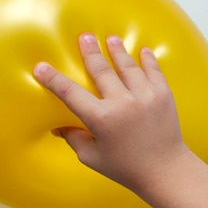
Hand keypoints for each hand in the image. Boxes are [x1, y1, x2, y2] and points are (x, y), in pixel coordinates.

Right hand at [33, 33, 190, 192]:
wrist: (166, 171)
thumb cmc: (126, 168)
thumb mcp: (93, 158)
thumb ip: (74, 138)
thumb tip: (58, 127)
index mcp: (102, 119)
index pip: (70, 94)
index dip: (53, 79)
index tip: (41, 67)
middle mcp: (123, 103)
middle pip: (101, 70)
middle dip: (90, 52)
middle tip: (84, 37)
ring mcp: (145, 96)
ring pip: (127, 66)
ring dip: (117, 50)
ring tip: (110, 39)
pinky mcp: (163, 95)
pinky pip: (153, 71)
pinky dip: (147, 60)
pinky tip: (142, 51)